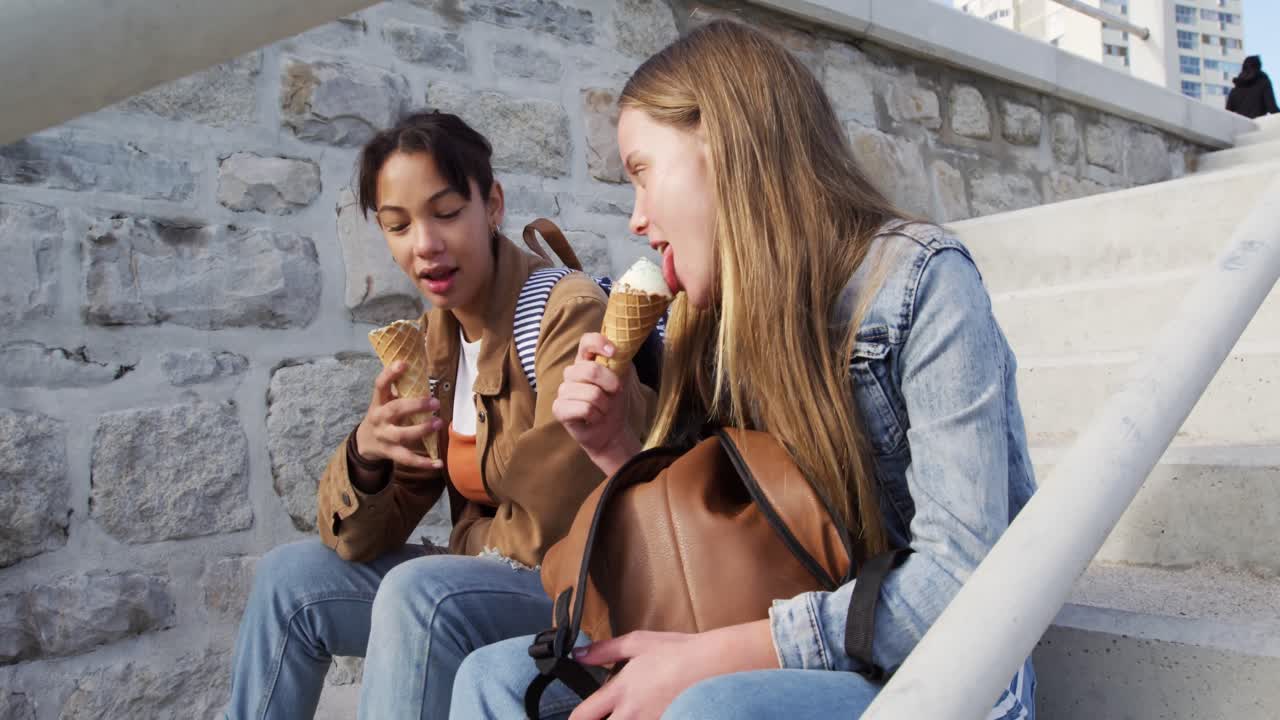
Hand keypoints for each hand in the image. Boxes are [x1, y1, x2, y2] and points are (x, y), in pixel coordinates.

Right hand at [354, 361, 442, 469]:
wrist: (364, 442)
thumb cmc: (382, 415)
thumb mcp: (385, 401)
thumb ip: (399, 388)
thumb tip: (421, 367)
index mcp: (378, 402)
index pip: (380, 385)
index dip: (390, 374)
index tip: (404, 363)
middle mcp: (379, 418)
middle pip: (395, 410)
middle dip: (416, 405)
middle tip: (435, 402)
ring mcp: (384, 436)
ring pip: (402, 434)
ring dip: (422, 429)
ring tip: (438, 423)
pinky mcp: (390, 452)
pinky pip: (407, 458)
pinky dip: (423, 462)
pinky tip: (439, 463)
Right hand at [553, 333, 641, 475]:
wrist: (611, 430)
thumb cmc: (615, 401)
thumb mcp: (623, 376)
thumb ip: (621, 359)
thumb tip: (622, 345)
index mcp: (586, 360)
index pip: (586, 341)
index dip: (598, 343)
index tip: (613, 352)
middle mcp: (571, 373)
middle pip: (590, 370)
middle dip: (610, 384)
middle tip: (615, 392)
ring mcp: (563, 390)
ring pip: (591, 393)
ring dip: (604, 405)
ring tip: (602, 409)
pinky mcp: (558, 408)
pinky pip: (584, 409)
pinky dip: (596, 416)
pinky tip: (593, 418)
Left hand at [568, 621, 779, 719]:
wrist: (716, 666)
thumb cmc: (680, 653)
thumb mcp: (638, 643)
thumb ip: (604, 650)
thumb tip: (579, 654)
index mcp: (620, 692)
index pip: (582, 716)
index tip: (577, 718)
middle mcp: (631, 715)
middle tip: (601, 716)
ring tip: (626, 713)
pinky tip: (648, 714)